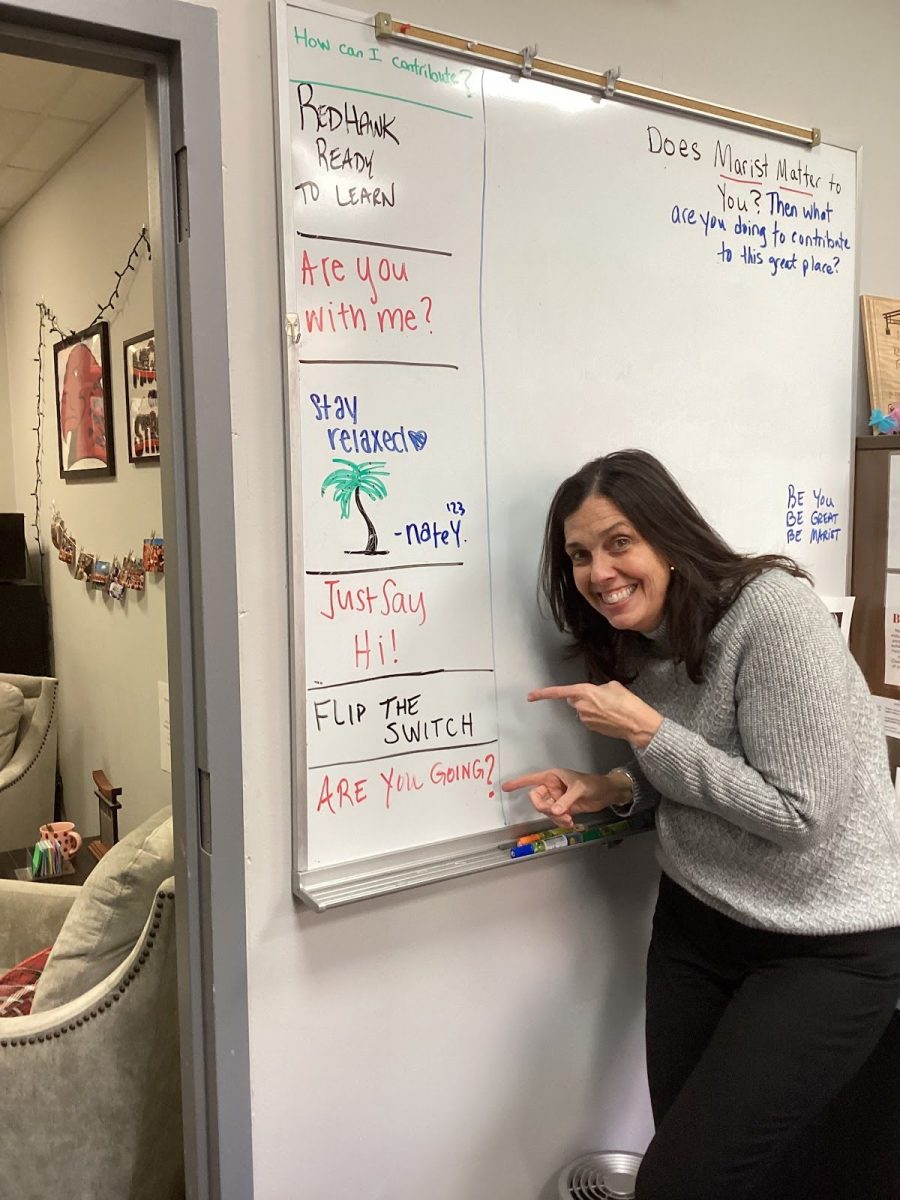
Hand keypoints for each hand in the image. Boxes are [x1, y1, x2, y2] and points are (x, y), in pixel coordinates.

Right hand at [501, 767, 627, 828]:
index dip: (518, 783)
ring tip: (569, 820)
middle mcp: (552, 788)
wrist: (607, 793)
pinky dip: (561, 822)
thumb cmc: (593, 783)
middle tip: (557, 813)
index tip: (505, 787)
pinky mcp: (564, 809)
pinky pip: (555, 817)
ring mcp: (557, 799)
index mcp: (552, 777)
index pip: (531, 779)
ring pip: (547, 811)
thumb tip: (555, 811)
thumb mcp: (579, 789)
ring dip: (555, 818)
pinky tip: (571, 823)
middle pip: (537, 800)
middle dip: (545, 808)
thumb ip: (566, 800)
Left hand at [528, 681, 662, 747]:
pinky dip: (597, 717)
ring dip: (591, 708)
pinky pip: (589, 719)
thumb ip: (598, 688)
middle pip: (573, 700)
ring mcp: (586, 719)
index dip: (543, 694)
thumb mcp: (613, 685)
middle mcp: (581, 707)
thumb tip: (595, 693)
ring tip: (610, 708)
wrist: (637, 723)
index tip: (530, 696)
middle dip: (581, 698)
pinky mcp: (592, 729)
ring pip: (582, 710)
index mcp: (584, 692)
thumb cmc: (627, 702)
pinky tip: (611, 716)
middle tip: (600, 697)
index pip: (559, 692)